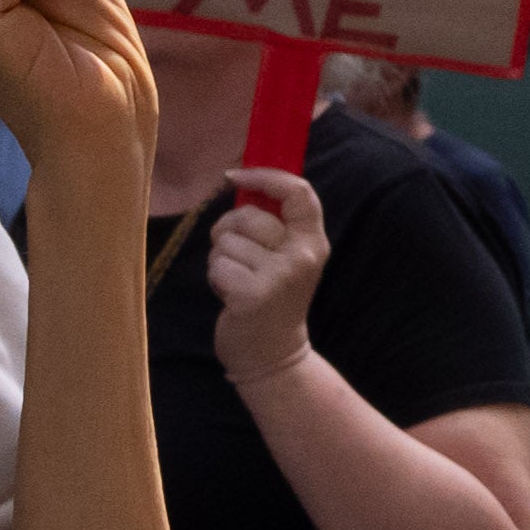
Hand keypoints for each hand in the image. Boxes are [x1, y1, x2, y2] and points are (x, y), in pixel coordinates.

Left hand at [200, 167, 326, 379]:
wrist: (273, 353)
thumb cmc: (272, 298)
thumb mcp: (286, 258)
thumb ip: (274, 223)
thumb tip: (241, 180)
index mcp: (314, 242)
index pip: (299, 193)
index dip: (265, 176)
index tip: (235, 176)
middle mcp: (303, 256)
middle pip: (249, 215)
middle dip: (229, 230)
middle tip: (238, 256)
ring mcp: (280, 276)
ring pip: (227, 241)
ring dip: (221, 259)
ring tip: (237, 279)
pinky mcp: (253, 295)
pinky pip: (217, 265)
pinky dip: (216, 278)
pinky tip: (230, 295)